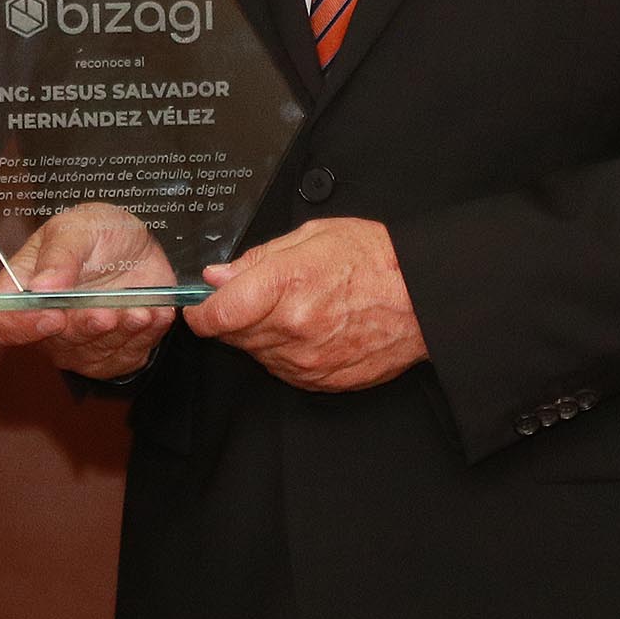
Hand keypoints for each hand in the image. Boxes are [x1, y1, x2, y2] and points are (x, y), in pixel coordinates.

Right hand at [0, 203, 177, 381]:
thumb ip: (58, 257)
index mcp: (24, 291)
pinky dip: (145, 336)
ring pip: (96, 352)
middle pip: (56, 342)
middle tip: (106, 313)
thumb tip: (40, 288)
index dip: (23, 325)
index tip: (52, 314)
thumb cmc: (95, 232)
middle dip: (85, 328)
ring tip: (139, 311)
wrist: (136, 243)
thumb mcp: (75, 228)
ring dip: (119, 333)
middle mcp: (48, 324)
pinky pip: (128, 357)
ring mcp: (81, 343)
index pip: (6, 323)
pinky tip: (154, 314)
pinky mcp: (114, 353)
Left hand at [185, 217, 424, 390]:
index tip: (199, 305)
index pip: (217, 314)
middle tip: (256, 295)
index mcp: (285, 285)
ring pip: (255, 353)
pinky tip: (308, 329)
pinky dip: (283, 352)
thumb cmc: (373, 259)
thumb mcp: (310, 238)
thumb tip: (218, 276)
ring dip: (259, 334)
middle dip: (233, 317)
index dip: (200, 311)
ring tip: (293, 308)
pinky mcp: (319, 381)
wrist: (420, 298)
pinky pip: (281, 369)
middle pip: (232, 335)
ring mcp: (305, 361)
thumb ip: (256, 259)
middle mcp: (292, 328)